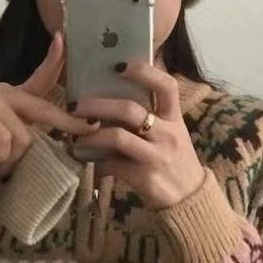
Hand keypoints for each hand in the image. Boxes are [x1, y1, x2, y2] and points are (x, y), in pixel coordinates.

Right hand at [0, 30, 102, 177]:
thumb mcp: (9, 142)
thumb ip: (30, 136)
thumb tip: (63, 142)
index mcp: (12, 99)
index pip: (39, 78)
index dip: (54, 60)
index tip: (63, 39)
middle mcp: (1, 93)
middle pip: (42, 110)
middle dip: (67, 123)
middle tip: (87, 130)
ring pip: (22, 137)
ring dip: (13, 160)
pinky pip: (4, 141)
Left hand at [68, 62, 206, 209]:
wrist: (189, 197)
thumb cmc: (173, 158)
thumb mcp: (171, 132)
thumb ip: (151, 115)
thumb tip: (114, 93)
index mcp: (174, 118)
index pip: (166, 86)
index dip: (144, 72)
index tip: (119, 65)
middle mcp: (167, 134)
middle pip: (130, 110)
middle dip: (98, 105)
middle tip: (75, 104)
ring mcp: (155, 156)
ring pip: (118, 137)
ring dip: (91, 134)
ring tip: (74, 135)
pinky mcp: (144, 177)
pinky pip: (111, 165)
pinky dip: (93, 160)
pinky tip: (82, 157)